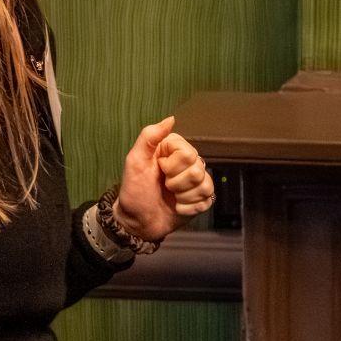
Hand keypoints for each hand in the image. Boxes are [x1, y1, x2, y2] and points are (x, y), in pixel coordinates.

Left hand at [113, 116, 215, 242]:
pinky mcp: (202, 198)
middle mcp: (188, 162)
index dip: (172, 165)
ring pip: (205, 185)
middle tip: (164, 185)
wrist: (137, 221)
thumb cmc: (134, 190)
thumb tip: (171, 119)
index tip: (159, 169)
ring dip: (183, 196)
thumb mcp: (135, 161)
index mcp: (174, 149)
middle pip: (197, 170)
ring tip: (171, 196)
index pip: (188, 153)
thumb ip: (149, 137)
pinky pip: (206, 200)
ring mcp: (197, 181)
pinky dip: (188, 207)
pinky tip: (178, 206)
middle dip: (176, 183)